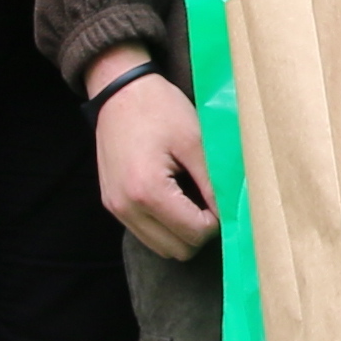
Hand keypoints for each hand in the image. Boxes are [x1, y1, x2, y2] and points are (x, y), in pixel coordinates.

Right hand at [87, 49, 217, 258]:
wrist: (119, 90)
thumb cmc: (159, 109)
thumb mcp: (194, 141)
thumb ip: (212, 183)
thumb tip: (229, 215)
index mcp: (148, 191)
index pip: (194, 234)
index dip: (216, 221)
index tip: (220, 198)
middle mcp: (126, 207)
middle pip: (177, 250)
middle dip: (199, 231)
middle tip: (208, 201)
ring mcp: (116, 208)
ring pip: (160, 247)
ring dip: (181, 232)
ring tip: (190, 200)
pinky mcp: (112, 204)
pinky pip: (144, 233)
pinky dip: (164, 226)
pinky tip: (173, 198)